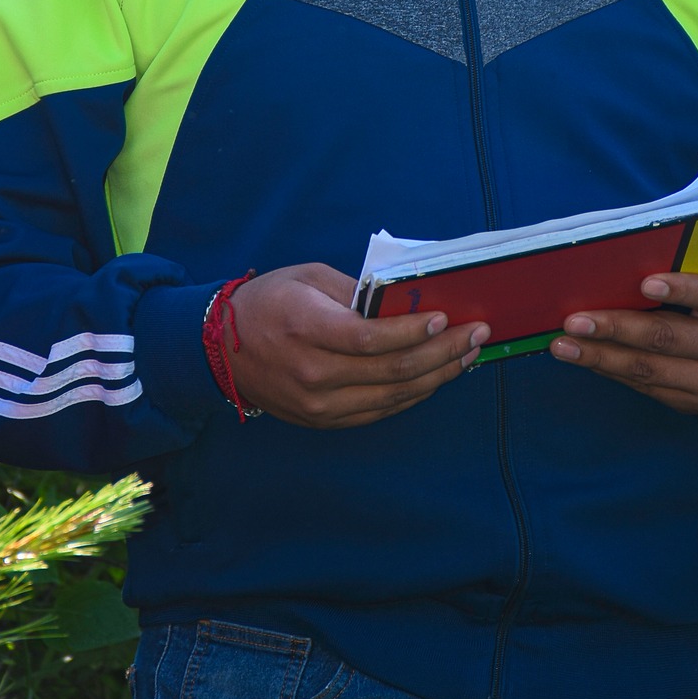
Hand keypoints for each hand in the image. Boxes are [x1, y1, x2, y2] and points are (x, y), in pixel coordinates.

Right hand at [228, 263, 488, 428]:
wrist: (220, 352)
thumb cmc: (267, 303)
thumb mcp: (307, 277)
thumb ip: (357, 291)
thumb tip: (408, 300)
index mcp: (306, 329)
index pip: (372, 338)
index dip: (415, 331)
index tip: (447, 317)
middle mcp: (314, 373)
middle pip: (394, 370)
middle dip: (444, 352)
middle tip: (477, 333)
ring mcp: (319, 404)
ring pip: (395, 396)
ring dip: (439, 375)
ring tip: (468, 355)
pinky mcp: (325, 421)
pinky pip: (381, 410)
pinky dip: (414, 393)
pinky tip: (437, 376)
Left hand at [547, 256, 697, 413]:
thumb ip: (697, 262)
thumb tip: (638, 249)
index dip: (681, 289)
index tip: (644, 284)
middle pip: (669, 338)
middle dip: (617, 329)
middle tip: (575, 320)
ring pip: (649, 369)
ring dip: (600, 357)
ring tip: (564, 344)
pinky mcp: (695, 403)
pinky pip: (645, 386)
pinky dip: (611, 370)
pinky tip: (584, 357)